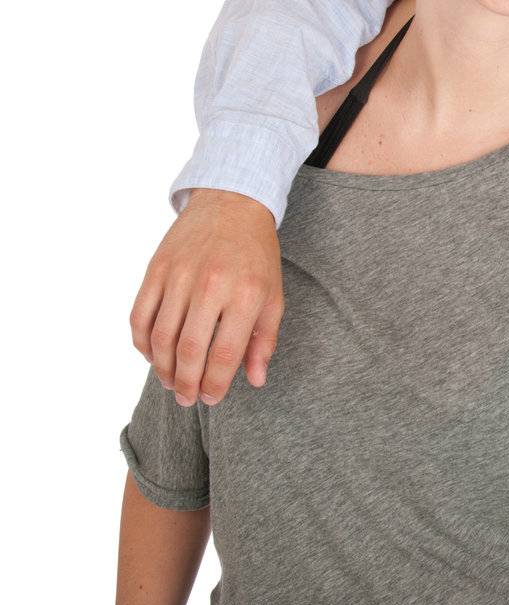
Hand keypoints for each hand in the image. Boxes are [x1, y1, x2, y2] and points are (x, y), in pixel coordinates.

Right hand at [129, 189, 282, 405]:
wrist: (232, 205)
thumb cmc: (257, 256)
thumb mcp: (274, 296)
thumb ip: (264, 340)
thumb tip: (254, 381)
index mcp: (247, 294)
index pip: (225, 352)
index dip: (215, 383)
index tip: (211, 399)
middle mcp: (211, 285)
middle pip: (189, 350)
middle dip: (186, 383)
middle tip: (187, 399)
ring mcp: (179, 276)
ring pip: (160, 336)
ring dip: (162, 368)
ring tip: (172, 382)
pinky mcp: (156, 269)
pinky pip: (139, 315)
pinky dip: (141, 342)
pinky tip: (152, 356)